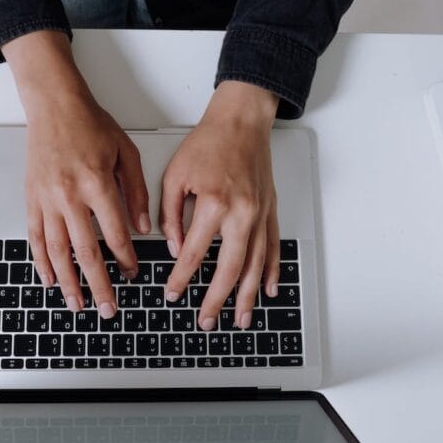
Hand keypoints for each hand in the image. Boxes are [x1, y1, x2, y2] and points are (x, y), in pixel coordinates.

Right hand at [3, 31, 149, 318]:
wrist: (53, 106)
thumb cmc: (91, 125)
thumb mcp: (126, 152)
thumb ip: (136, 191)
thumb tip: (143, 227)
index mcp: (96, 184)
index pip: (114, 233)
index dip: (125, 258)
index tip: (133, 273)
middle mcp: (69, 196)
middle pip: (85, 252)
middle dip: (98, 284)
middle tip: (107, 308)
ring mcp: (46, 200)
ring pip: (57, 251)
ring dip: (68, 282)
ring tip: (78, 304)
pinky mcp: (32, 200)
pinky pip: (36, 238)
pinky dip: (42, 262)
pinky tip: (50, 280)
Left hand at [160, 81, 280, 329]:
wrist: (242, 122)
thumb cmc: (209, 143)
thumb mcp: (175, 175)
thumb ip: (170, 214)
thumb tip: (174, 247)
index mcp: (213, 203)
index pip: (193, 253)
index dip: (181, 278)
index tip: (172, 293)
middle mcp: (241, 213)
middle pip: (229, 269)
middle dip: (216, 300)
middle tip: (205, 321)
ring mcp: (260, 215)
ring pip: (255, 266)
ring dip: (247, 296)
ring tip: (240, 319)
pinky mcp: (270, 212)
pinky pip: (272, 248)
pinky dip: (271, 272)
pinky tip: (267, 290)